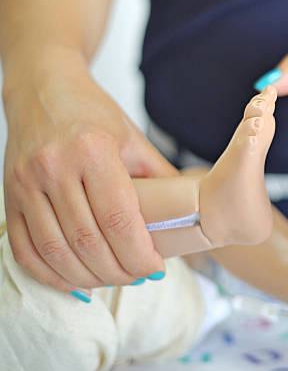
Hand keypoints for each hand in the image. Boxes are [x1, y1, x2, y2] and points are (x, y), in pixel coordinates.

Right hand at [3, 52, 177, 293]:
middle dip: (118, 271)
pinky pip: (25, 248)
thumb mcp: (135, 139)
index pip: (119, 221)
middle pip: (89, 242)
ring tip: (113, 280)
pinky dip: (51, 273)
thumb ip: (160, 177)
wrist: (44, 90)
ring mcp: (26, 183)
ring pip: (56, 251)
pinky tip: (75, 278)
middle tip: (138, 277)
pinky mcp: (9, 196)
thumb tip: (187, 215)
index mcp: (94, 151)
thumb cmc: (94, 114)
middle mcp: (55, 167)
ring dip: (88, 277)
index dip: (139, 254)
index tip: (155, 267)